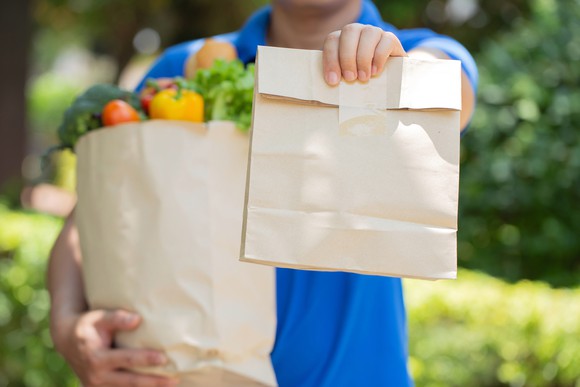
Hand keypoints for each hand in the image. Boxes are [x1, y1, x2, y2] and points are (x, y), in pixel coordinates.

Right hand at [52, 309, 178, 386]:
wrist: (66, 340)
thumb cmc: (88, 325)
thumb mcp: (98, 317)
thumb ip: (117, 318)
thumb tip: (137, 319)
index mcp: (96, 358)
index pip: (126, 359)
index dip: (145, 359)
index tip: (164, 358)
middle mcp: (96, 377)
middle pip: (130, 382)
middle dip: (153, 382)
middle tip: (174, 380)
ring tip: (171, 384)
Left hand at [322, 23, 405, 84]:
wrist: (387, 83)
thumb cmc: (360, 82)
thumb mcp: (347, 80)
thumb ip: (338, 78)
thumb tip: (331, 83)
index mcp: (342, 39)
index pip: (332, 40)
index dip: (331, 59)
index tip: (333, 80)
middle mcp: (358, 31)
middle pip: (349, 32)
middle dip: (347, 57)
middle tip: (350, 78)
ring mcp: (375, 32)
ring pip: (368, 33)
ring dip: (363, 57)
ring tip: (363, 78)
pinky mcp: (391, 39)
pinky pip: (386, 41)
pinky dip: (379, 57)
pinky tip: (375, 72)